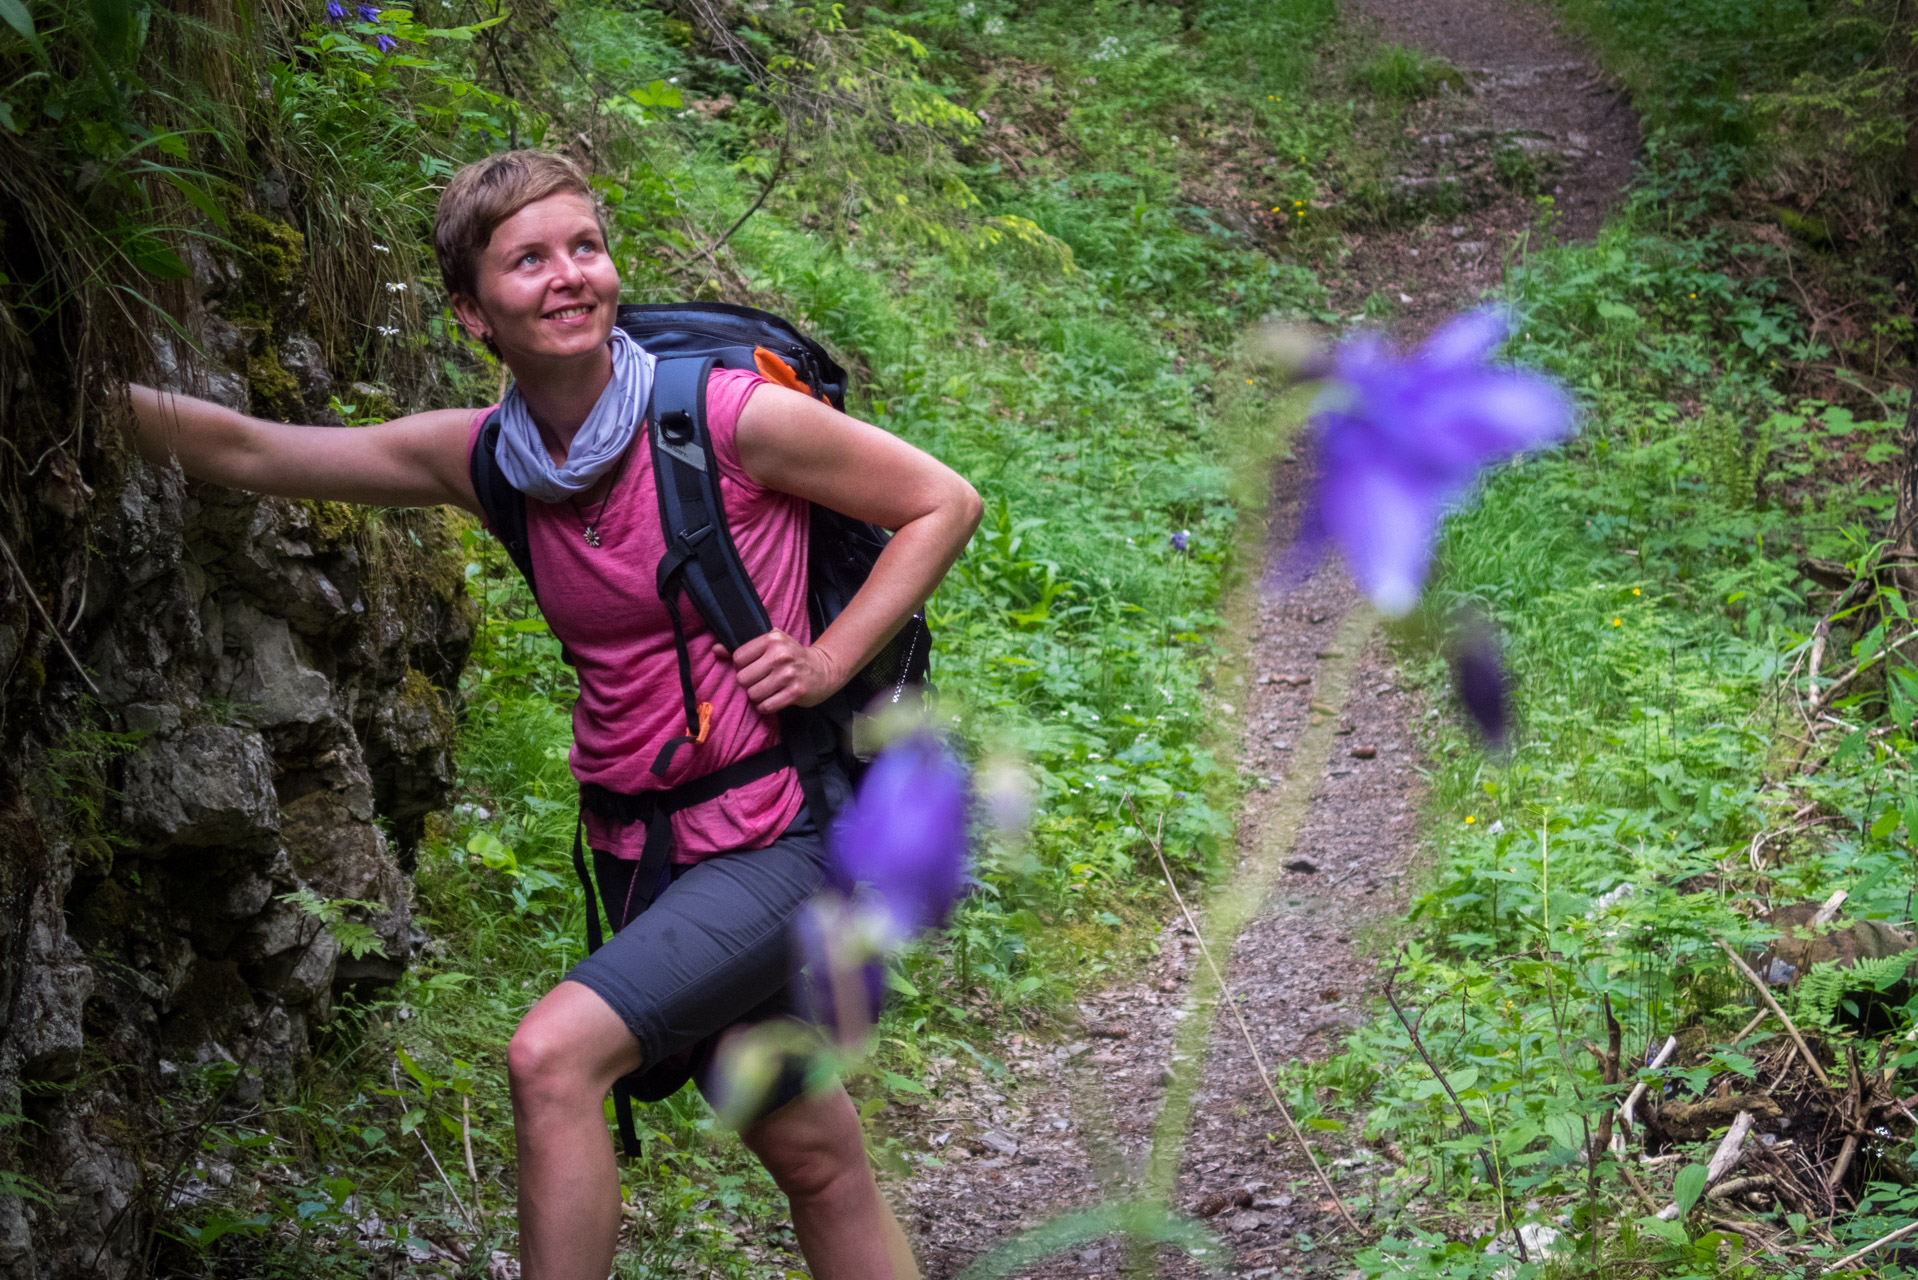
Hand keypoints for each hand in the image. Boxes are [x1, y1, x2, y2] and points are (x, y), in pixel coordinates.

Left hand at [714, 630, 842, 713]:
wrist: (824, 669)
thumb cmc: (793, 656)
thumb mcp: (772, 644)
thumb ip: (744, 647)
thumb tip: (715, 650)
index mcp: (772, 639)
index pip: (738, 657)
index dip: (742, 666)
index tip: (753, 667)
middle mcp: (780, 655)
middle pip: (743, 678)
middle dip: (749, 683)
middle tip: (761, 680)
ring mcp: (789, 674)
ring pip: (753, 694)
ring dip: (757, 696)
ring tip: (768, 690)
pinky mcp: (796, 692)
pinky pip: (766, 706)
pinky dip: (766, 706)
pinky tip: (773, 699)